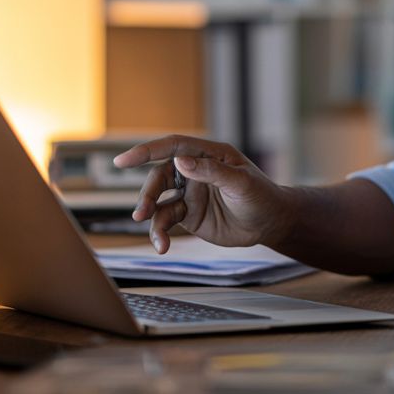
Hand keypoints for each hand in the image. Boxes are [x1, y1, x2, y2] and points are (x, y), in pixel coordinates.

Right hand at [113, 135, 292, 253]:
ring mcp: (189, 193)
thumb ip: (211, 172)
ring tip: (149, 229)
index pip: (174, 147)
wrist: (270, 223)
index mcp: (209, 154)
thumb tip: (180, 160)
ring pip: (159, 200)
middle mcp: (194, 171)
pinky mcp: (188, 215)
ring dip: (150, 214)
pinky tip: (161, 246)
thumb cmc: (262, 197)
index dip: (147, 151)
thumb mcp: (240, 183)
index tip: (123, 161)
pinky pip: (166, 220)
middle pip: (160, 175)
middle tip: (142, 211)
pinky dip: (159, 233)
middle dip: (148, 192)